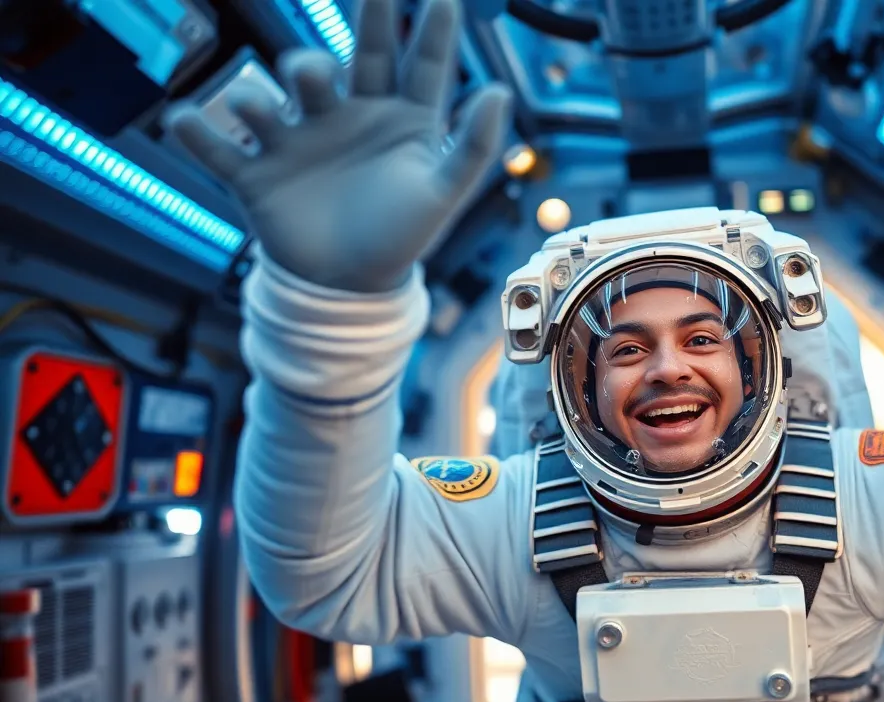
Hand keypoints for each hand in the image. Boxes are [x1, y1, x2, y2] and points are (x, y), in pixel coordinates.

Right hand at [164, 0, 511, 292]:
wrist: (349, 291)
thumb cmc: (401, 239)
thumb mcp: (444, 193)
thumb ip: (473, 145)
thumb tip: (500, 90)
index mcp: (401, 120)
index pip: (420, 64)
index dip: (434, 30)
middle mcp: (349, 116)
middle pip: (355, 57)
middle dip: (366, 22)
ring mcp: (301, 140)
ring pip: (278, 98)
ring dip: (263, 98)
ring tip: (259, 108)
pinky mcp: (259, 174)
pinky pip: (221, 151)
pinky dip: (198, 137)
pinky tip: (182, 122)